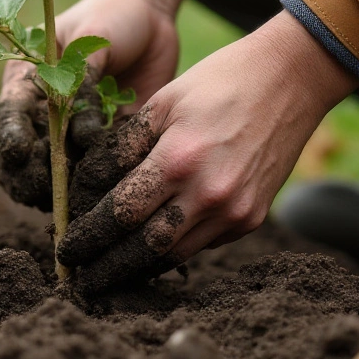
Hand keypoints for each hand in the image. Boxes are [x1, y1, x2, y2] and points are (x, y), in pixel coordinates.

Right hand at [0, 0, 206, 209]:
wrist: (148, 16)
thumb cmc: (109, 17)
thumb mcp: (90, 38)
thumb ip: (83, 80)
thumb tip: (81, 131)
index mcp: (25, 83)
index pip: (9, 117)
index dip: (9, 138)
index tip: (18, 153)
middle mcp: (42, 114)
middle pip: (24, 158)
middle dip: (32, 176)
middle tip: (46, 185)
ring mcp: (70, 134)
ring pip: (56, 174)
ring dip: (63, 190)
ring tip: (74, 199)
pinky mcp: (101, 147)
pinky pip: (95, 174)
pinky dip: (97, 187)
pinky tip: (103, 195)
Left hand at [57, 12, 358, 292]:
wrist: (293, 79)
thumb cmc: (218, 81)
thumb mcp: (162, 103)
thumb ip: (122, 148)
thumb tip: (85, 188)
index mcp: (178, 160)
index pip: (119, 214)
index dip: (88, 236)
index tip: (66, 249)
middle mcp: (208, 194)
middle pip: (144, 249)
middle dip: (106, 268)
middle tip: (78, 279)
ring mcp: (234, 211)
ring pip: (174, 256)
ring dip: (137, 268)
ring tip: (106, 273)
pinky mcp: (251, 218)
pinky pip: (201, 245)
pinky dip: (171, 251)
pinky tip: (148, 251)